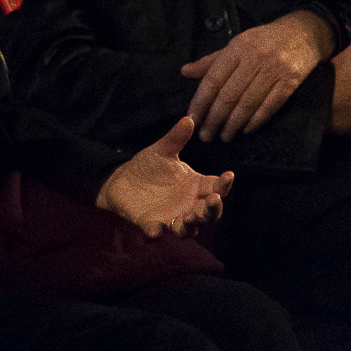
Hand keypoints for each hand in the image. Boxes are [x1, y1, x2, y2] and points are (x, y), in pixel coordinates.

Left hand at [96, 116, 233, 238]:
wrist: (122, 178)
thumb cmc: (149, 166)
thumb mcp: (162, 151)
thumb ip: (175, 138)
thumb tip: (188, 119)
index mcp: (195, 186)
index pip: (216, 187)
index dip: (224, 184)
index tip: (229, 175)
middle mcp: (188, 205)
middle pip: (209, 213)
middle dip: (213, 209)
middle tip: (214, 200)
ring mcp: (171, 217)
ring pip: (189, 228)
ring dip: (192, 224)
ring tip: (190, 216)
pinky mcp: (150, 223)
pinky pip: (155, 230)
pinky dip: (155, 231)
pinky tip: (155, 231)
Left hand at [181, 10, 333, 141]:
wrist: (303, 33)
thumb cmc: (264, 40)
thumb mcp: (236, 44)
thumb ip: (211, 61)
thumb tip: (185, 72)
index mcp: (237, 49)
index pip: (213, 79)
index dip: (200, 102)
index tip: (192, 119)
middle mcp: (254, 59)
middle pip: (229, 95)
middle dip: (214, 119)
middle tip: (205, 136)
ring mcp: (274, 71)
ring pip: (248, 103)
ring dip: (233, 124)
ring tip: (223, 137)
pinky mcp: (291, 81)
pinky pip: (270, 106)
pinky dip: (256, 121)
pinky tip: (245, 130)